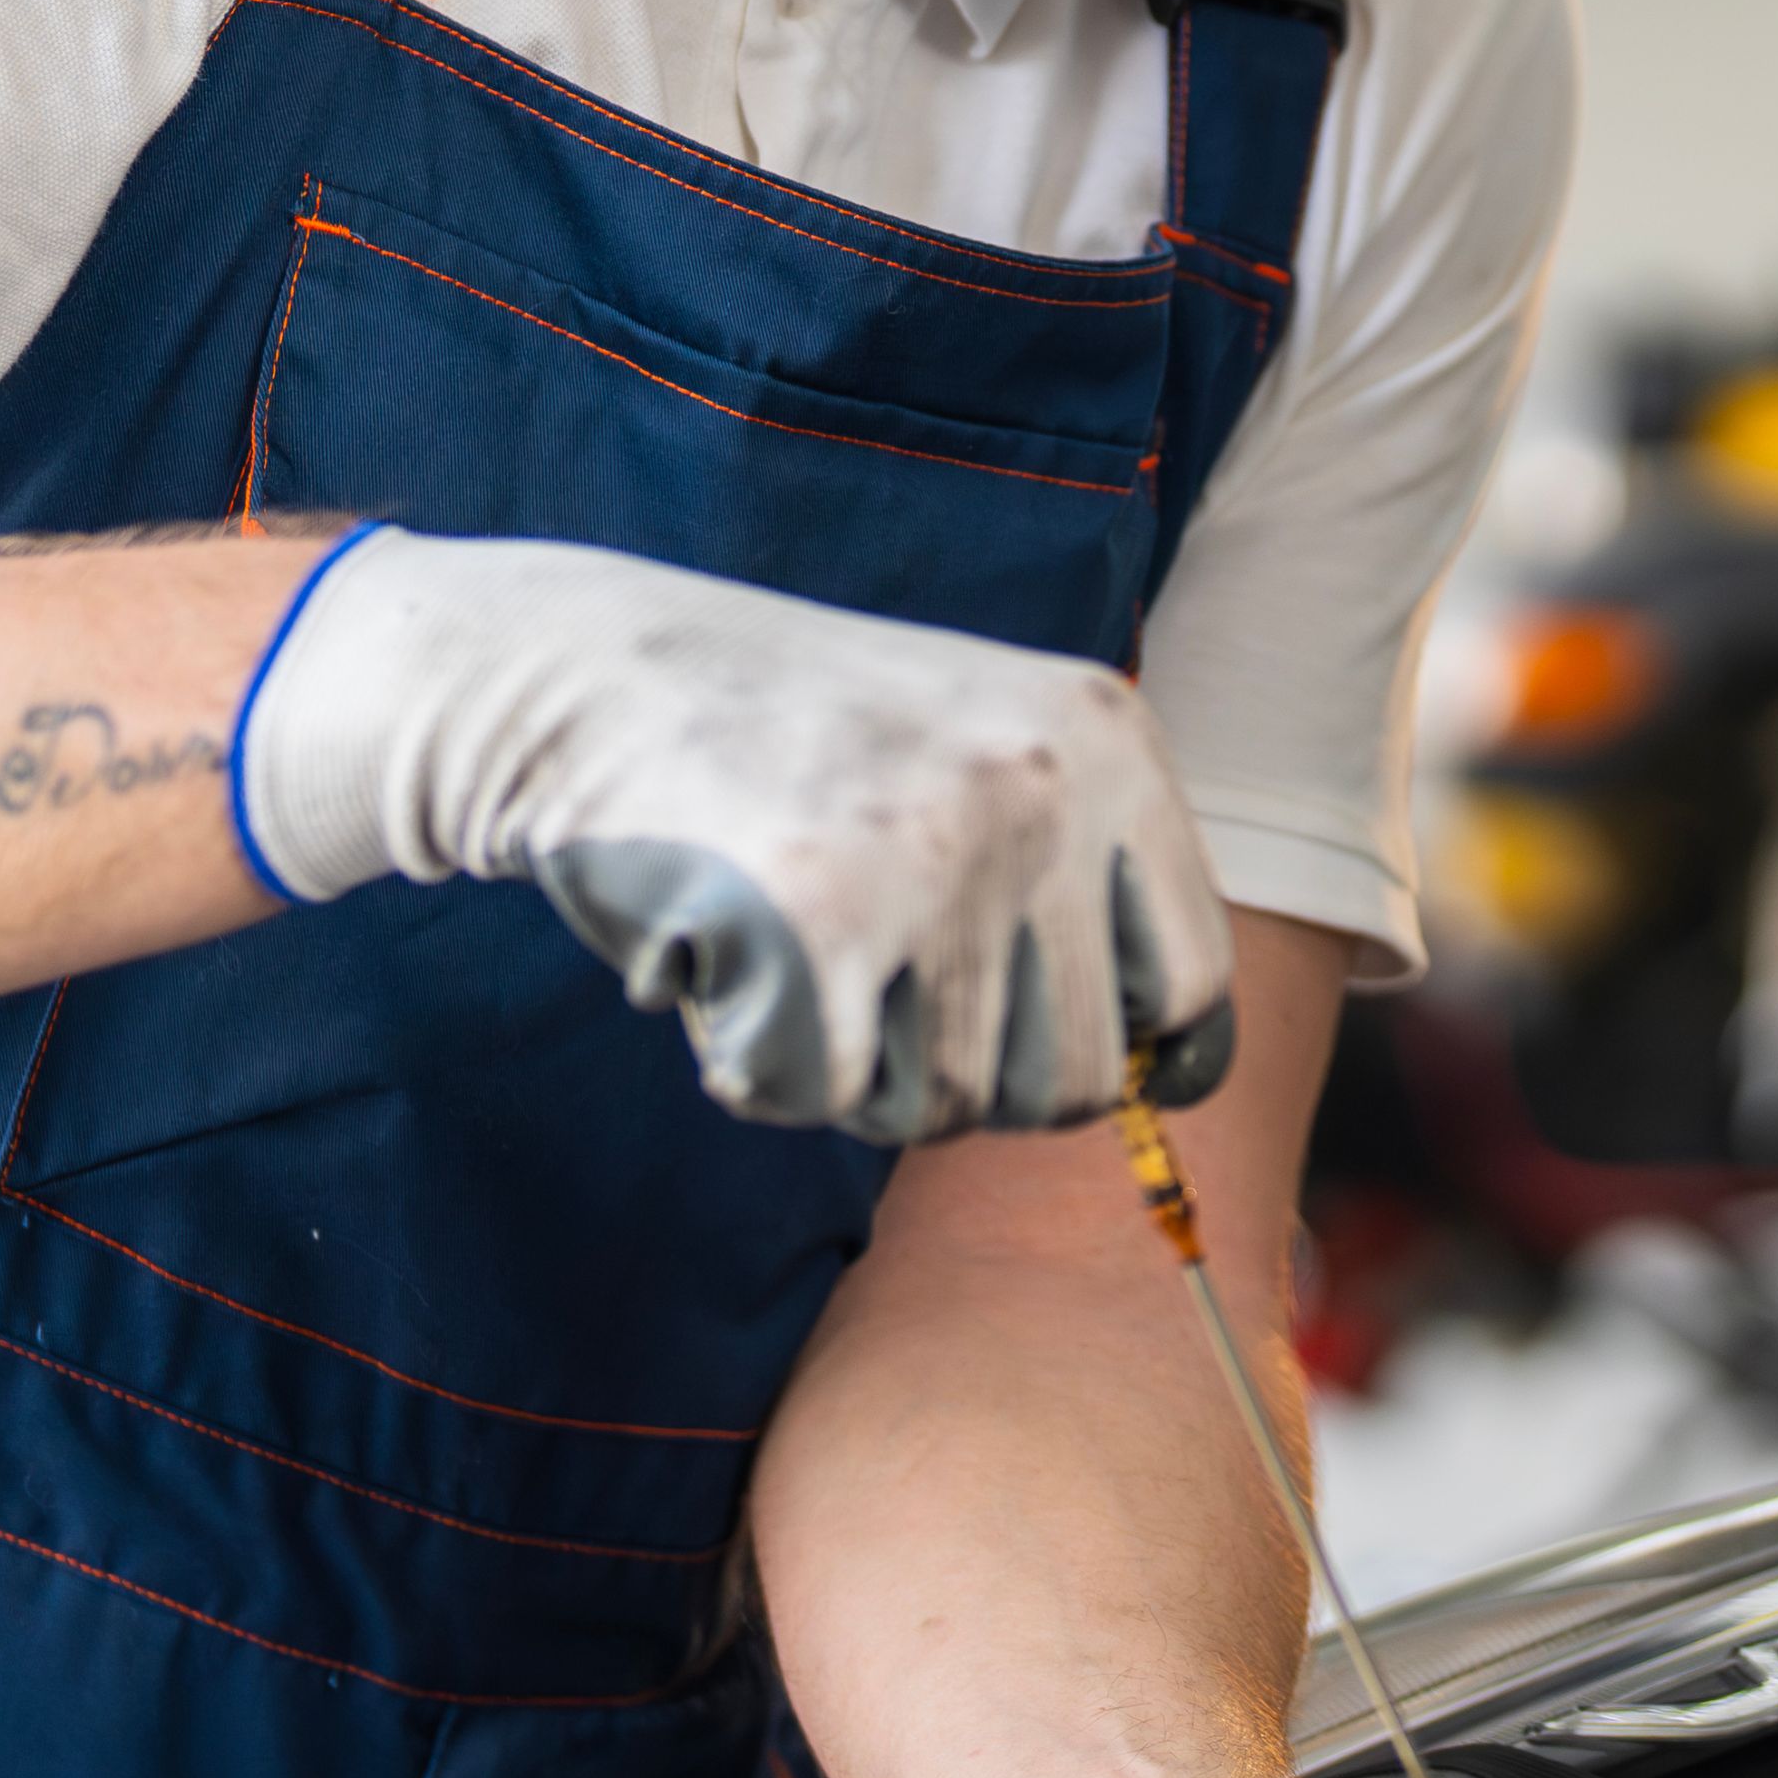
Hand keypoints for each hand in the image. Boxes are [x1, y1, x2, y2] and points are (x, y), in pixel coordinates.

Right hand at [233, 529, 1240, 1140]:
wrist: (584, 672)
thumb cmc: (784, 742)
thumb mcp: (976, 758)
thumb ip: (1076, 886)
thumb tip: (1173, 1076)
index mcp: (1104, 742)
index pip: (1193, 979)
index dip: (1142, 1058)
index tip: (1095, 1073)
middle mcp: (1042, 789)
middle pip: (1073, 1080)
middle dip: (967, 1076)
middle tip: (869, 987)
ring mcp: (935, 853)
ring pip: (944, 1105)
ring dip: (850, 1065)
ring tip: (786, 939)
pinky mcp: (818, 921)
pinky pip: (824, 1099)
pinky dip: (757, 1065)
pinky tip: (721, 960)